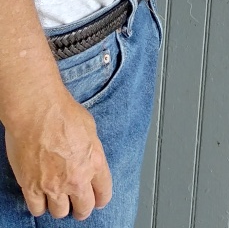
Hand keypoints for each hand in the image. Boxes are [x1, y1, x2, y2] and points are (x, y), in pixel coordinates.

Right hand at [5, 88, 111, 219]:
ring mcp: (54, 186)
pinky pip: (37, 209)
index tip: (96, 200)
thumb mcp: (90, 128)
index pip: (104, 194)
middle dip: (81, 208)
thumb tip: (88, 157)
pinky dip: (38, 205)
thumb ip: (91, 149)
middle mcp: (77, 179)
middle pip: (83, 209)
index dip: (100, 199)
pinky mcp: (32, 187)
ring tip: (56, 197)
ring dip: (59, 206)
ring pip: (60, 212)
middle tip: (76, 204)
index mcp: (95, 163)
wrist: (37, 109)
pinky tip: (39, 196)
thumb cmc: (62, 111)